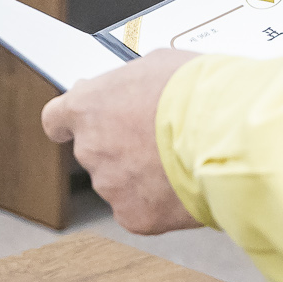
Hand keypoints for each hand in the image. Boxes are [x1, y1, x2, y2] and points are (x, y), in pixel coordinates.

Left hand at [41, 50, 198, 234]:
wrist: (226, 133)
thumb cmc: (196, 93)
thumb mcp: (157, 65)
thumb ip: (130, 84)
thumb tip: (130, 91)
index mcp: (88, 107)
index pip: (56, 119)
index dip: (71, 122)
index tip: (79, 124)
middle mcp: (90, 148)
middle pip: (95, 152)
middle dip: (120, 147)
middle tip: (155, 138)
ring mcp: (110, 185)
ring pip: (120, 182)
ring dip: (141, 174)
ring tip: (178, 158)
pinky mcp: (134, 216)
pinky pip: (140, 209)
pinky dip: (158, 202)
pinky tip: (181, 184)